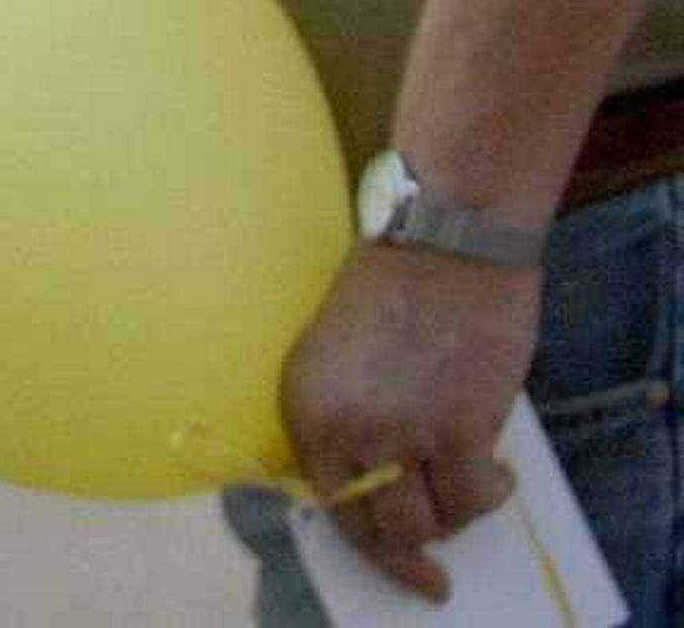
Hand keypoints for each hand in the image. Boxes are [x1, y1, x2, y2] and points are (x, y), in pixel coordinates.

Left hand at [282, 240, 538, 600]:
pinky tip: (499, 472)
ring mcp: (399, 434)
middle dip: (409, 549)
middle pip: (376, 528)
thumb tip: (377, 476)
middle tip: (435, 564)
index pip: (329, 502)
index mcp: (303, 405)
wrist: (443, 237)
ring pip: (428, 522)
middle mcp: (342, 429)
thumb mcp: (338, 352)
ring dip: (452, 515)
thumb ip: (348, 414)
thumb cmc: (394, 283)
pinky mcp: (457, 430)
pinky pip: (475, 499)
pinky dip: (492, 494)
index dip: (364, 536)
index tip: (392, 558)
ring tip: (468, 488)